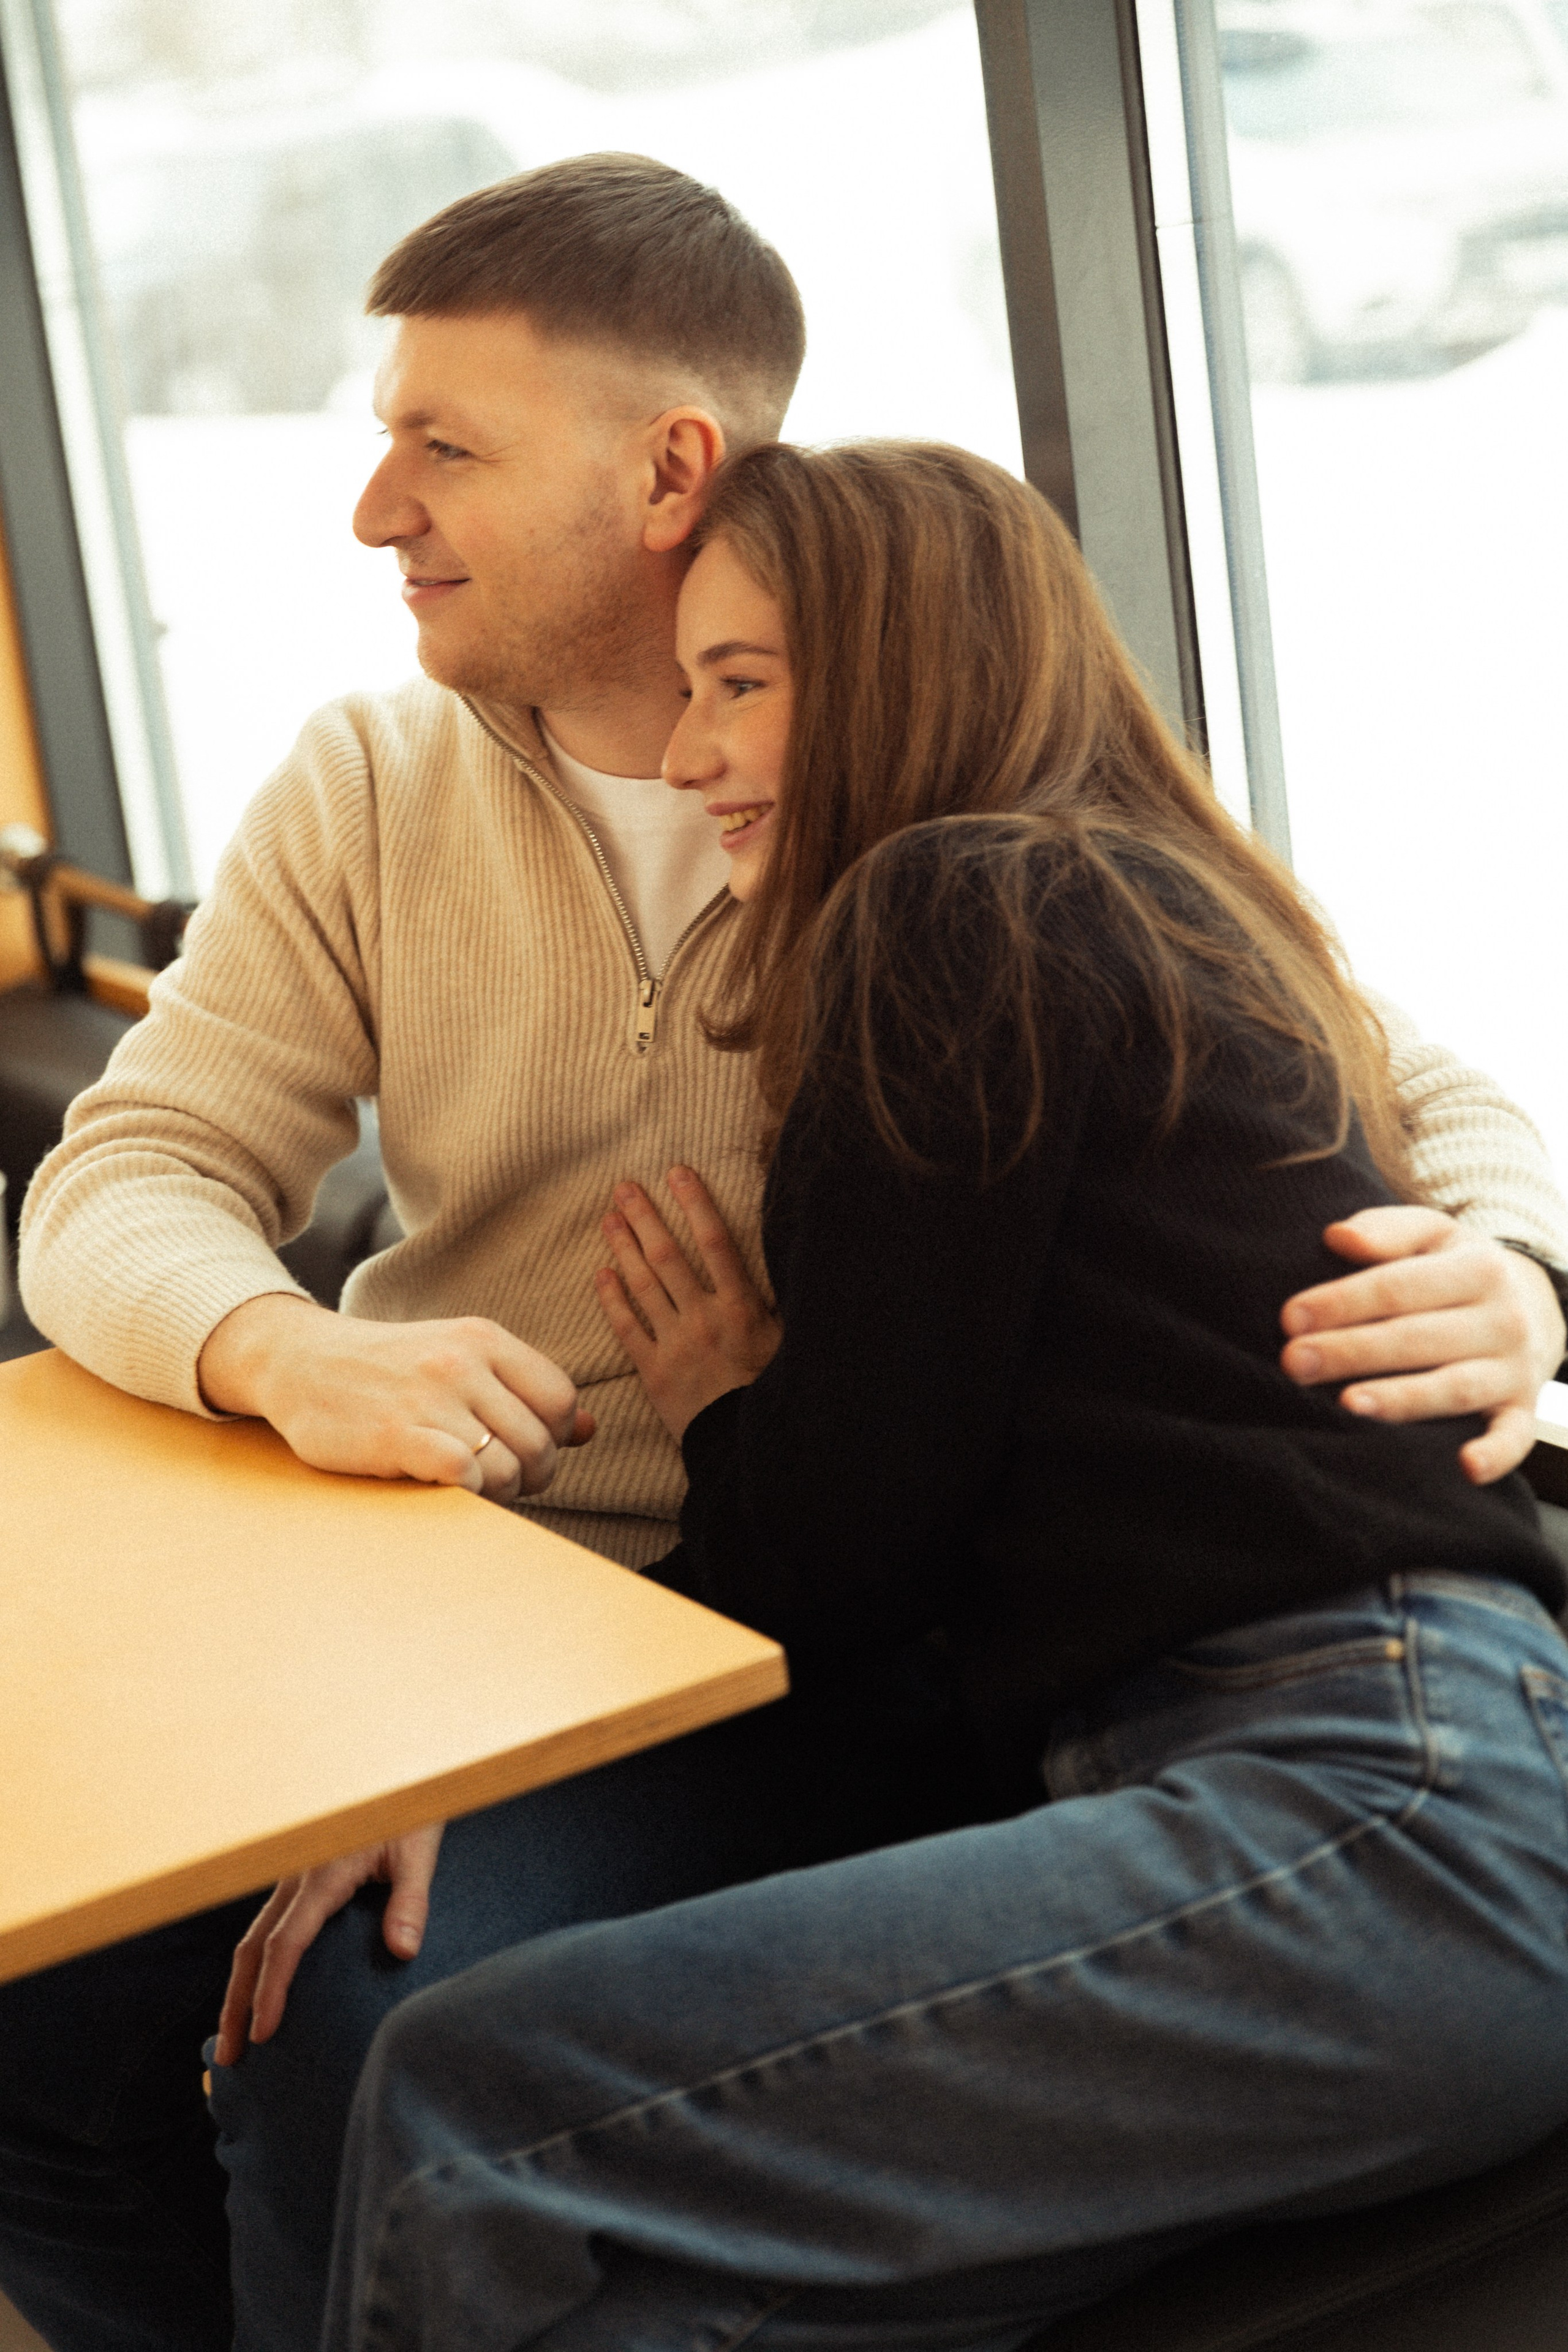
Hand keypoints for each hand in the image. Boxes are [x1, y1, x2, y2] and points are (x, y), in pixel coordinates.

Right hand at [197, 1295, 593, 1501]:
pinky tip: (445, 1487)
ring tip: (475, 1488)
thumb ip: (524, 1391)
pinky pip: (466, 1475)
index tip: (524, 1450)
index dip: (555, 1437)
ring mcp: (429, 1398)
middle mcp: (462, 1363)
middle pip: (541, 1441)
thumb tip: (589, 1428)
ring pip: (510, 1465)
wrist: (299, 1362)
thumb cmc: (389, 1370)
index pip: (561, 1399)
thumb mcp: (461, 1361)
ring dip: (502, 1492)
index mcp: (484, 1339)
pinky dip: (468, 1493)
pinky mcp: (396, 1436)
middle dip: (532, 1475)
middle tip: (501, 1481)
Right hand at [213, 1823, 443, 2062]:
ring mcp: (293, 1876)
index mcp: (322, 1874)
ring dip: (240, 1988)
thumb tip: (402, 1951)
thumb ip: (410, 1901)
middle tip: (231, 2055)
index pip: (285, 1942)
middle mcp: (297, 1877)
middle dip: (237, 2003)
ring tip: (234, 2035)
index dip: (271, 1989)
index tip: (264, 2030)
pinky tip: (259, 1990)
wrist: (399, 1771)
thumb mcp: (418, 1852)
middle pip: (253, 1947)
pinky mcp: (299, 1878)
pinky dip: (256, 1964)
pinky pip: (268, 1926)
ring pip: (253, 1938)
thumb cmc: (410, 1809)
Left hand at [594, 1167, 780, 1440]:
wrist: (748, 1447)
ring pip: (644, 1285)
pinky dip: (613, 1299)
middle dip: (645, 1217)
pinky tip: (602, 1273)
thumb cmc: (777, 1392)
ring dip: (625, 1247)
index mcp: (743, 1308)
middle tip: (625, 1187)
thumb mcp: (793, 1341)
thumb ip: (781, 1301)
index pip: (715, 1242)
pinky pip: (628, 1328)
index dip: (695, 1203)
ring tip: (610, 1217)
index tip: (677, 1173)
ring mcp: (677, 1344)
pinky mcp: (655, 1371)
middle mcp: (706, 1318)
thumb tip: (797, 1256)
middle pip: (669, 1255)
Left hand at [1280, 1207, 1564, 1483]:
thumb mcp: (1432, 1234)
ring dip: (1402, 1399)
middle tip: (1292, 1363)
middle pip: (1417, 1338)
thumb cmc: (1456, 1269)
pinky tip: (1465, 1468)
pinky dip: (1496, 1455)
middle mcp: (1503, 1319)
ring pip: (1454, 1388)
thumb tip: (1337, 1237)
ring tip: (1347, 1405)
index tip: (1289, 1318)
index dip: (1342, 1302)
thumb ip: (1386, 1230)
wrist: (1535, 1305)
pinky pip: (1516, 1437)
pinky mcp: (1523, 1409)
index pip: (1398, 1286)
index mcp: (1477, 1268)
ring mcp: (1515, 1368)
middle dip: (1351, 1351)